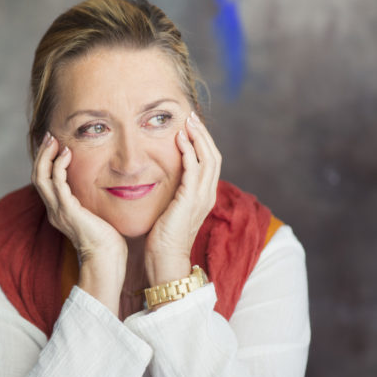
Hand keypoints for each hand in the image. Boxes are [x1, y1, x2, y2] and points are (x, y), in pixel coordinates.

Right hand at [31, 132, 127, 314]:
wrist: (106, 261)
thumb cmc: (108, 243)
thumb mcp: (97, 216)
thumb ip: (93, 203)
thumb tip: (106, 188)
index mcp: (60, 211)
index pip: (45, 181)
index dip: (47, 162)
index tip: (56, 145)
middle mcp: (54, 209)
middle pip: (37, 176)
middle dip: (42, 154)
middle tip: (50, 136)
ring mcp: (58, 210)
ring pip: (41, 177)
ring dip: (47, 155)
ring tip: (54, 140)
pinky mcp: (67, 210)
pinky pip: (57, 182)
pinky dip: (59, 166)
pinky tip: (68, 154)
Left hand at [144, 112, 221, 286]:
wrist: (165, 260)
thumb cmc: (162, 238)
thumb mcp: (169, 209)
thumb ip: (171, 193)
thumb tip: (162, 178)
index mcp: (204, 196)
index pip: (210, 161)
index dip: (202, 141)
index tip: (190, 125)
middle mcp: (208, 194)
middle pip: (214, 155)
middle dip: (203, 134)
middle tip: (190, 116)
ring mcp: (202, 197)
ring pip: (208, 158)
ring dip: (198, 137)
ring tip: (187, 121)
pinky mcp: (190, 200)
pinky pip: (194, 170)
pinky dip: (189, 152)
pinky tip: (180, 139)